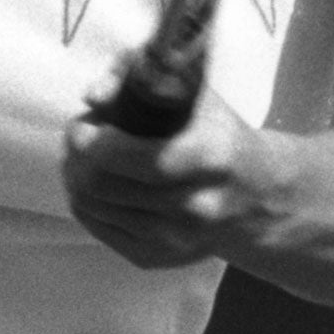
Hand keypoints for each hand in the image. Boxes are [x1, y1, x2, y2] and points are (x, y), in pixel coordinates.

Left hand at [62, 70, 277, 270]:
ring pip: (91, 207)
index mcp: (207, 157)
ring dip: (75, 176)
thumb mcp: (189, 90)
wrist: (258, 195)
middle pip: (99, 184)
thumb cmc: (215, 132)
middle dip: (76, 156)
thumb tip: (92, 97)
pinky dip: (86, 203)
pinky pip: (97, 229)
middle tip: (80, 137)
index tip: (86, 123)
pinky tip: (98, 184)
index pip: (125, 156)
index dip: (89, 138)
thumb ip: (134, 74)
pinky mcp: (158, 259)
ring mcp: (176, 240)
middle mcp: (195, 206)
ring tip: (89, 157)